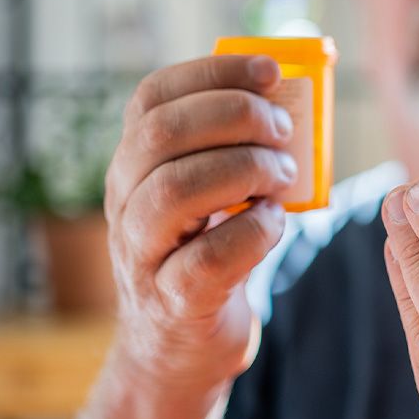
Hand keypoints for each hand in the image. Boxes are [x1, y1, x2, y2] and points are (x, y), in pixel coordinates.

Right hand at [103, 54, 296, 388]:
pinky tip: (275, 222)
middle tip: (284, 129)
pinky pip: (209, 257)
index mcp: (134, 164)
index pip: (151, 97)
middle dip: (234, 117)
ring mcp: (140, 255)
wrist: (181, 349)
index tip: (270, 69)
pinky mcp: (172, 303)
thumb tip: (294, 95)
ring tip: (284, 175)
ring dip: (246, 170)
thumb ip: (237, 147)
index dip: (212, 72)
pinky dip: (255, 231)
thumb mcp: (214, 193)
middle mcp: (124, 203)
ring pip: (175, 191)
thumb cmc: (209, 253)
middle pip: (160, 135)